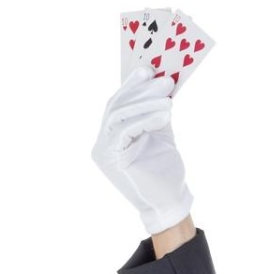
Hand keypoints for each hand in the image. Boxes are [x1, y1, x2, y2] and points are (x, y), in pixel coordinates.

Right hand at [91, 72, 193, 235]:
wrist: (170, 204)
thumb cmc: (166, 172)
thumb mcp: (160, 135)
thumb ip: (155, 112)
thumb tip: (159, 83)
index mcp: (111, 136)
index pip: (118, 103)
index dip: (131, 85)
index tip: (148, 69)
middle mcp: (102, 142)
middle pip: (116, 105)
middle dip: (140, 90)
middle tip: (163, 79)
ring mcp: (102, 151)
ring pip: (119, 115)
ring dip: (145, 103)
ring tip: (168, 99)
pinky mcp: (109, 159)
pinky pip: (125, 130)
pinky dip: (145, 119)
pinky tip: (165, 115)